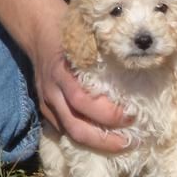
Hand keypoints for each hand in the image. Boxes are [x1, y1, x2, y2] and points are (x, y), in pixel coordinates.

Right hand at [30, 12, 130, 152]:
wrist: (38, 30)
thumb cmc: (69, 31)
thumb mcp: (85, 36)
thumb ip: (104, 53)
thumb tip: (139, 62)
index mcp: (62, 72)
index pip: (83, 101)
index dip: (107, 114)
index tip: (132, 116)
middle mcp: (52, 91)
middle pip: (75, 125)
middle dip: (104, 138)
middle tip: (130, 141)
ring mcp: (47, 102)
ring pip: (68, 132)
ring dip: (95, 144)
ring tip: (120, 146)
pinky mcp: (45, 108)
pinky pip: (63, 130)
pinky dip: (83, 139)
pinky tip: (102, 141)